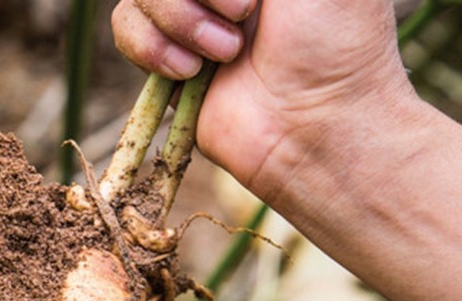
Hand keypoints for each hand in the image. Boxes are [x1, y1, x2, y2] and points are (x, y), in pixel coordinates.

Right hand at [112, 0, 414, 200]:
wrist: (312, 126)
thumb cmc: (334, 41)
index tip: (250, 0)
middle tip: (244, 16)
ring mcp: (191, 18)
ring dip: (178, 19)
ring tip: (225, 54)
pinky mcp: (167, 62)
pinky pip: (126, 27)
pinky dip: (150, 46)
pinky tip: (190, 72)